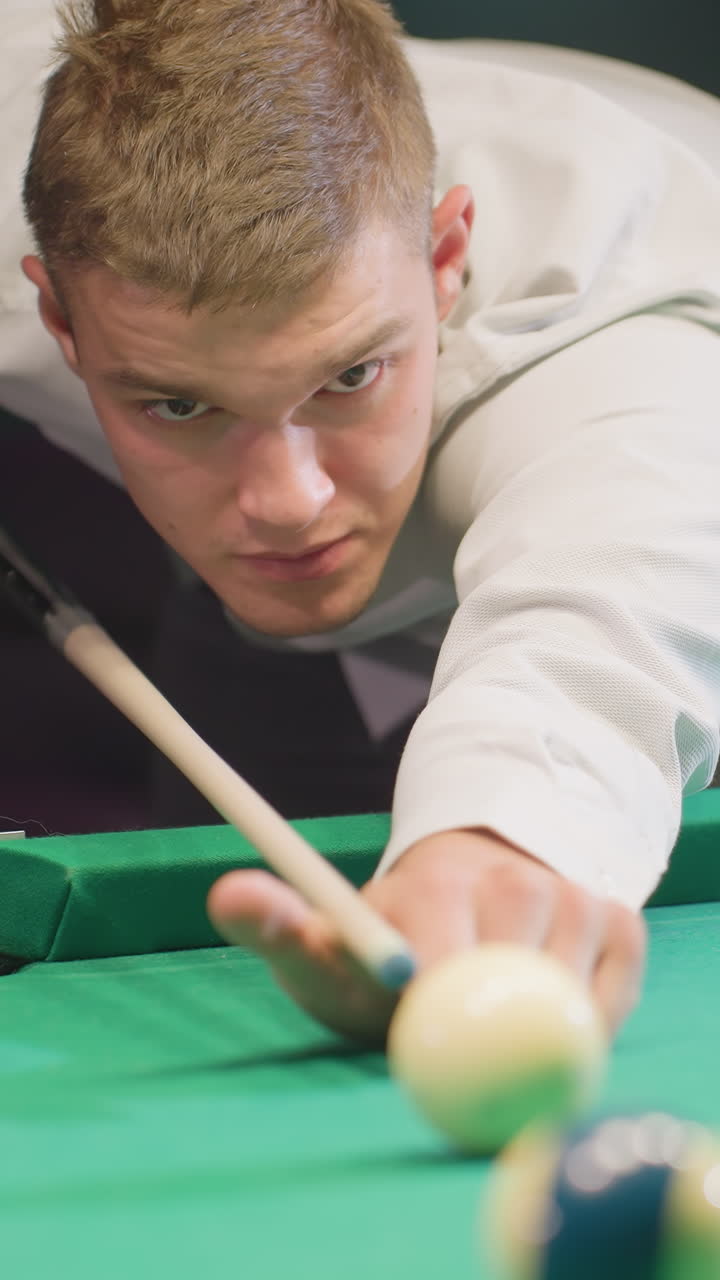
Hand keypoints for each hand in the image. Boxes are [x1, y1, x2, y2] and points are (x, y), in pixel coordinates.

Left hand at [206, 829, 646, 1042]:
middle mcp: (509, 878)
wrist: (472, 896)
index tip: (412, 1010)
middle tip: (457, 1042)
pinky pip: (614, 992)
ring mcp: (570, 894)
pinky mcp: (619, 918)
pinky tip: (545, 1008)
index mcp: (431, 883)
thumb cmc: (388, 945)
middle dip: (480, 1019)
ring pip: (569, 988)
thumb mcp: (328, 945)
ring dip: (534, 1023)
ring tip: (494, 1016)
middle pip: (511, 972)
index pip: (433, 944)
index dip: (425, 985)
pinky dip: (586, 1018)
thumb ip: (278, 928)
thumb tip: (226, 894)